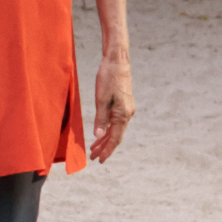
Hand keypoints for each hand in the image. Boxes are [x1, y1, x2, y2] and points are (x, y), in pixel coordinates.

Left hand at [91, 47, 136, 161]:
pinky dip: (108, 129)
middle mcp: (128, 114)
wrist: (118, 61)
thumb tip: (98, 135)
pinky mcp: (124, 104)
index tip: (99, 160)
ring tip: (94, 148)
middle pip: (116, 136)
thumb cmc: (108, 78)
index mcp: (123, 114)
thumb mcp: (101, 99)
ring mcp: (127, 109)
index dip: (107, 150)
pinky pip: (116, 121)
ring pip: (116, 129)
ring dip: (105, 139)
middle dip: (104, 147)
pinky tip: (101, 133)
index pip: (115, 139)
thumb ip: (101, 119)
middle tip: (93, 157)